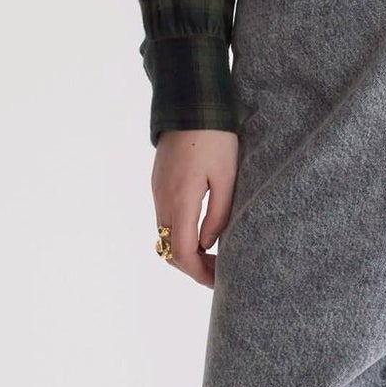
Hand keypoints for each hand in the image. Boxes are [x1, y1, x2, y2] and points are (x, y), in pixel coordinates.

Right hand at [153, 128, 238, 288]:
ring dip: (186, 252)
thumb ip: (218, 215)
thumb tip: (207, 245)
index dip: (199, 274)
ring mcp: (158, 192)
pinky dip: (181, 235)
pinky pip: (166, 220)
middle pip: (169, 250)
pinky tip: (202, 234)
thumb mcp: (227, 177)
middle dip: (193, 268)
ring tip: (214, 256)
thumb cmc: (216, 138)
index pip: (182, 253)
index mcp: (180, 200)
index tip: (219, 282)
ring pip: (165, 236)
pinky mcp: (159, 184)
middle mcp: (163, 200)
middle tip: (220, 273)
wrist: (191, 104)